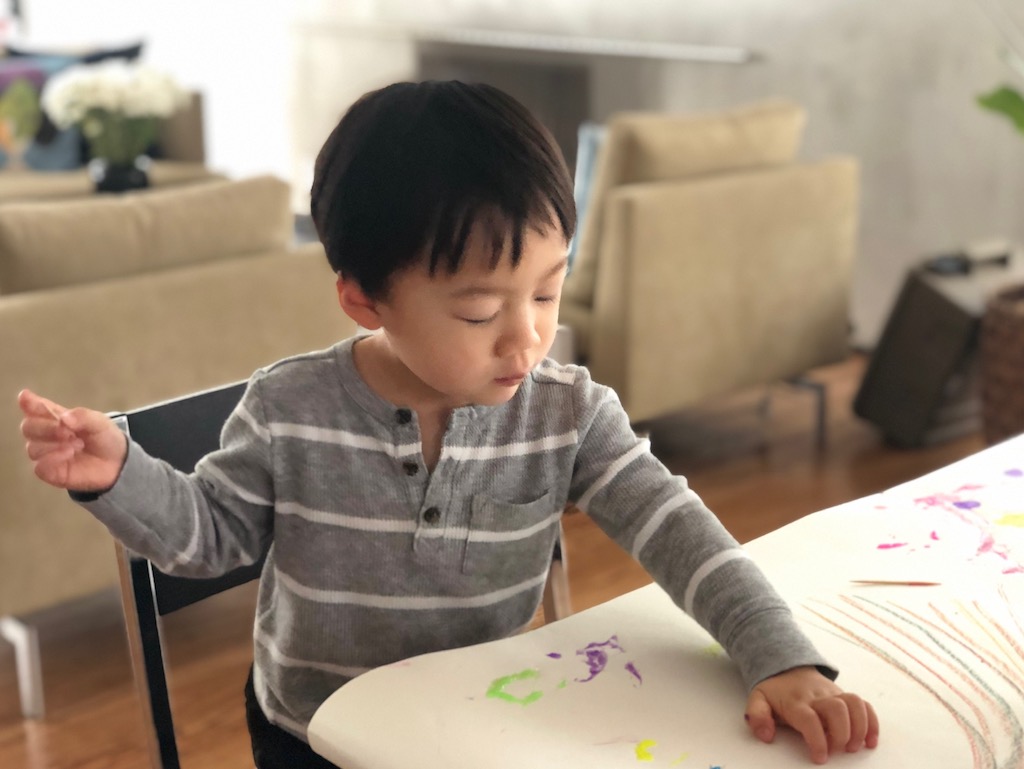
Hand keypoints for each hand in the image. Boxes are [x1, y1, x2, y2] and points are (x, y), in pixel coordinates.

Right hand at [18, 389, 126, 492]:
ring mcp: (45, 453)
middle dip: (46, 427)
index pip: (34, 407)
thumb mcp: (99, 422)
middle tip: (68, 432)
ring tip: (78, 445)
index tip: (25, 397)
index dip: (28, 402)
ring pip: (32, 447)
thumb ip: (82, 416)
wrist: (117, 462)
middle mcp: (45, 434)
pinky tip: (69, 455)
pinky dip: (53, 459)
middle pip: (28, 427)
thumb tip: (63, 419)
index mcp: (55, 417)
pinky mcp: (49, 471)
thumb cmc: (104, 438)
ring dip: (55, 445)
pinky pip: (39, 466)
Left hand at [745, 666, 878, 763]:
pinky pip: (864, 704)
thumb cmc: (775, 691)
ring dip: (860, 728)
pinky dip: (872, 723)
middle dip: (841, 734)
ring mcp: (833, 694)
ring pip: (854, 703)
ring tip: (854, 747)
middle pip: (837, 708)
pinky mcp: (844, 696)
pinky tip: (870, 741)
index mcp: (796, 701)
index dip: (817, 739)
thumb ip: (757, 716)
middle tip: (836, 751)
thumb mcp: (758, 699)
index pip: (809, 718)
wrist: (787, 667)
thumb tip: (766, 735)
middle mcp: (817, 696)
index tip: (820, 757)